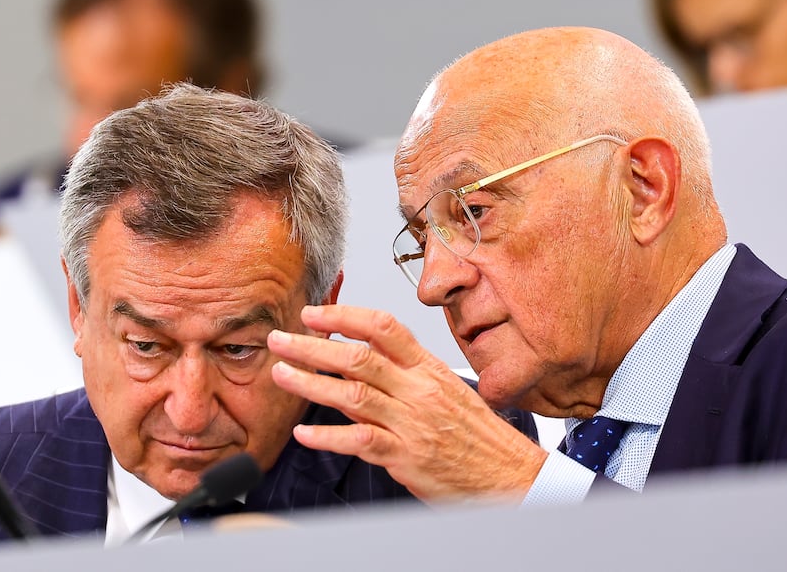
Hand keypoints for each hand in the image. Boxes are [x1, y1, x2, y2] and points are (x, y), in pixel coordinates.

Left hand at [268, 304, 546, 501]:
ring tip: (280, 374)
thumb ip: (404, 372)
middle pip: (357, 357)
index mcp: (427, 368)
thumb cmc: (474, 432)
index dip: (343, 316)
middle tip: (279, 339)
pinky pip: (360, 441)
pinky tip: (304, 433)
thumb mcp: (445, 388)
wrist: (507, 472)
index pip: (382, 327)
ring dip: (309, 383)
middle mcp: (417, 390)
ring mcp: (411, 423)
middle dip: (312, 346)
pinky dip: (327, 437)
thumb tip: (359, 354)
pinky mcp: (405, 457)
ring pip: (352, 394)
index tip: (312, 313)